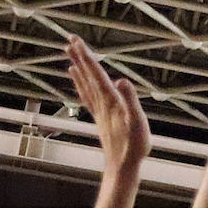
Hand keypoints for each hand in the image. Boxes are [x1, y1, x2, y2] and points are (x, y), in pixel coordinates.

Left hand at [66, 37, 150, 186]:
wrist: (122, 167)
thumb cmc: (133, 147)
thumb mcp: (138, 123)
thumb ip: (131, 101)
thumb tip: (122, 80)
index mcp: (110, 101)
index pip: (96, 74)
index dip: (86, 56)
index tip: (77, 41)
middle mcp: (101, 103)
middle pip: (87, 75)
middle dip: (79, 56)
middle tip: (70, 39)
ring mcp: (99, 110)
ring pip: (85, 83)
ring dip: (78, 67)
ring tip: (70, 53)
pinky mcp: (100, 117)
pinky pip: (87, 95)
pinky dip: (80, 83)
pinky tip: (77, 78)